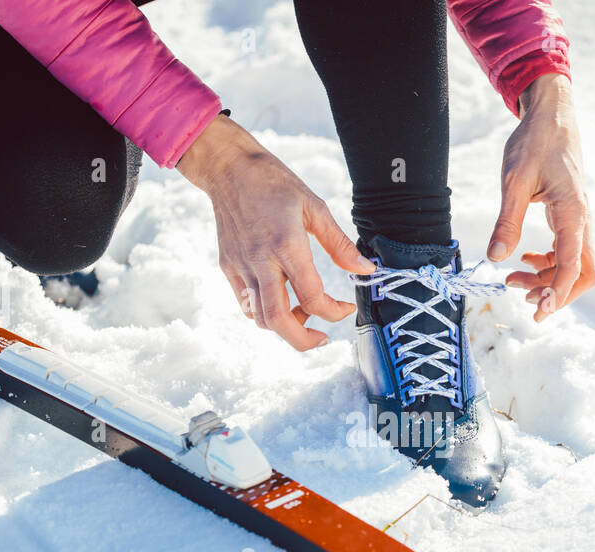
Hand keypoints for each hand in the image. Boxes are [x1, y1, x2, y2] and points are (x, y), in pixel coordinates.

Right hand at [179, 114, 374, 349]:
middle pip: (279, 321)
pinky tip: (282, 299)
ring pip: (260, 318)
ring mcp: (241, 266)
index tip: (345, 307)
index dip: (334, 312)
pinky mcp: (228, 268)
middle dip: (304, 340)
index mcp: (287, 244)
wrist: (228, 168)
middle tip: (321, 338)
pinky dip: (266, 313)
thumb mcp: (314, 207)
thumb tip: (366, 271)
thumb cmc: (274, 183)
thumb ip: (340, 245)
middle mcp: (261, 260)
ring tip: (302, 311)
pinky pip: (247, 304)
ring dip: (285, 325)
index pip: (311, 296)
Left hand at [489, 74, 594, 321]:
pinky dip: (548, 265)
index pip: (572, 265)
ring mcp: (578, 220)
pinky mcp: (570, 218)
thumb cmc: (534, 142)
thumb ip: (507, 222)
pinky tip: (524, 260)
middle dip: (556, 294)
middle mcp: (581, 220)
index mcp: (572, 212)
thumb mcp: (514, 181)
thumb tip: (495, 258)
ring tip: (513, 280)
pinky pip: (566, 253)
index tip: (538, 310)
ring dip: (548, 281)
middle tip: (523, 298)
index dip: (558, 293)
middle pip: (583, 274)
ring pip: (574, 266)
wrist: (551, 116)